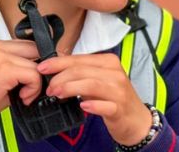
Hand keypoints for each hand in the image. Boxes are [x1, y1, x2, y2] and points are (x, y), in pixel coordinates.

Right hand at [0, 40, 41, 125]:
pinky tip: (22, 97)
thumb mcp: (3, 77)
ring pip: (38, 65)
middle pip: (37, 49)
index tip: (39, 77)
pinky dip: (33, 89)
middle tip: (34, 87)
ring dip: (36, 84)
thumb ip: (20, 67)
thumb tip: (43, 70)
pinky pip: (34, 75)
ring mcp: (1, 57)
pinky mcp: (4, 69)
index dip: (40, 62)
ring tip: (24, 95)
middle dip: (42, 70)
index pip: (30, 44)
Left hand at [38, 53, 152, 145]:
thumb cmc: (113, 97)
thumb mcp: (97, 80)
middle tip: (49, 88)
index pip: (79, 59)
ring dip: (70, 89)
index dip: (58, 63)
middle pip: (81, 71)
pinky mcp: (120, 108)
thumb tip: (54, 69)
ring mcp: (119, 90)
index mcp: (108, 61)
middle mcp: (115, 73)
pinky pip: (105, 106)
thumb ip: (80, 73)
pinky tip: (82, 107)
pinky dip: (92, 105)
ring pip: (91, 85)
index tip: (42, 68)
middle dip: (60, 78)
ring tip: (57, 95)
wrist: (136, 119)